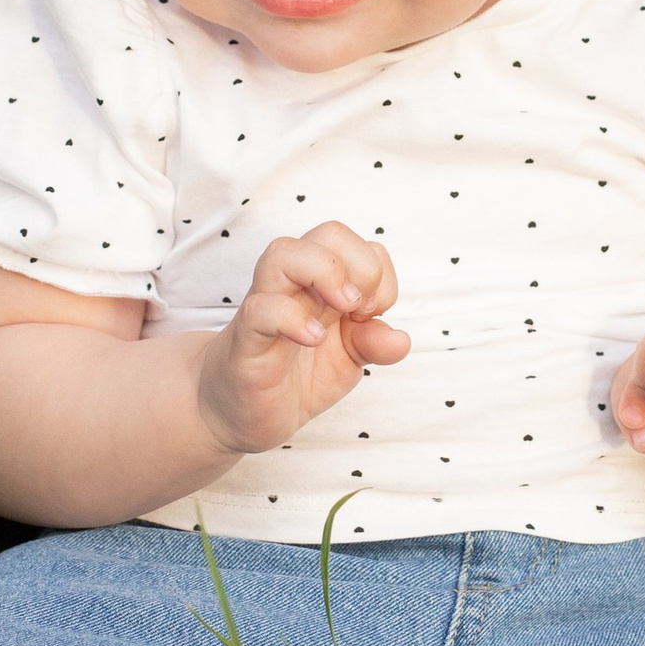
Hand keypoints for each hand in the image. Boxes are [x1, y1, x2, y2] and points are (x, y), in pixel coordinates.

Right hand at [198, 224, 408, 456]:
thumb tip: (401, 339)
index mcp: (324, 284)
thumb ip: (373, 343)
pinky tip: (312, 339)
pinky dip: (293, 319)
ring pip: (283, 253)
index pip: (362, 246)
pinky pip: (261, 308)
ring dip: (326, 274)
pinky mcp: (247, 338)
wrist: (243, 412)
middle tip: (359, 310)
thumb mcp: (348, 361)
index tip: (372, 316)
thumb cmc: (296, 375)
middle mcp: (295, 285)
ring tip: (343, 311)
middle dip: (359, 264)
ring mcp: (267, 306)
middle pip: (328, 232)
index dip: (380, 276)